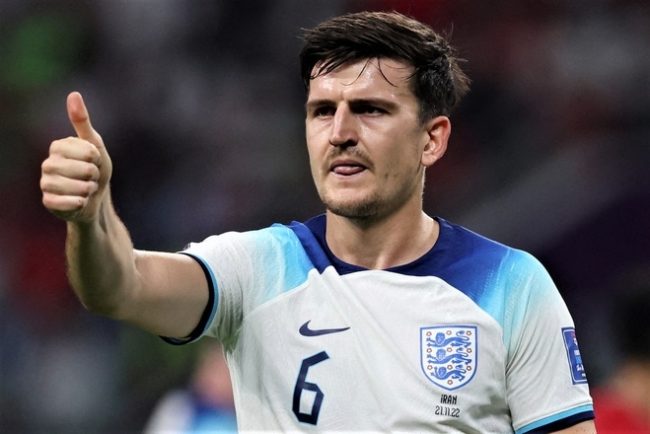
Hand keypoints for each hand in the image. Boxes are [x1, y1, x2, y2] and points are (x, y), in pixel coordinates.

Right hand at [41, 92, 112, 222]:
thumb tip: (73, 94)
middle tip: (90, 177)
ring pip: (76, 188)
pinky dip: (79, 203)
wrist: (95, 198)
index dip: (97, 159)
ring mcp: (46, 183)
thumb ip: (82, 122)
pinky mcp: (48, 202)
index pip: (88, 152)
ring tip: (86, 188)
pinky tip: (79, 201)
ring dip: (88, 190)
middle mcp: (48, 163)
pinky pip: (67, 203)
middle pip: (84, 170)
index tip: (94, 160)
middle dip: (94, 175)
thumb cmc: (95, 168)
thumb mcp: (94, 144)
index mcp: (58, 147)